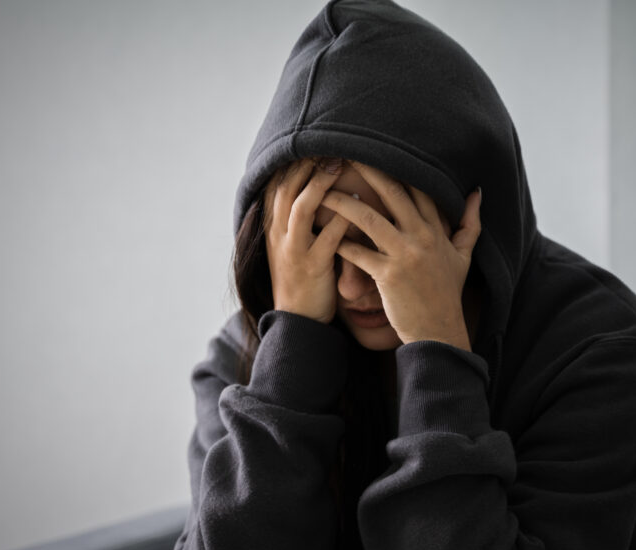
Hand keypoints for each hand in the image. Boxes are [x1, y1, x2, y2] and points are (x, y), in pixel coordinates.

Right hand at [265, 158, 351, 324]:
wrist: (298, 320)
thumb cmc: (303, 279)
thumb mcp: (293, 244)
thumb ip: (299, 217)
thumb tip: (315, 185)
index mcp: (274, 227)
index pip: (279, 185)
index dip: (295, 163)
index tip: (315, 143)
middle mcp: (279, 235)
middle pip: (287, 189)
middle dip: (307, 165)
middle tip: (330, 145)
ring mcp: (294, 251)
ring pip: (301, 208)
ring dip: (320, 185)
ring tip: (340, 165)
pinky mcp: (312, 267)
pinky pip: (327, 239)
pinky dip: (343, 220)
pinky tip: (361, 206)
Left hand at [321, 161, 481, 348]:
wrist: (438, 331)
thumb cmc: (447, 293)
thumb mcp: (464, 256)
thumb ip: (469, 223)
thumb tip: (477, 192)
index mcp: (436, 230)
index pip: (418, 188)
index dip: (397, 166)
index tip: (376, 150)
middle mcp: (422, 237)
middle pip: (392, 193)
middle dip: (366, 171)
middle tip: (343, 155)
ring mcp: (405, 255)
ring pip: (369, 219)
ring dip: (343, 203)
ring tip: (322, 193)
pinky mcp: (388, 276)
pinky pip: (358, 253)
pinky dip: (340, 243)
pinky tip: (322, 233)